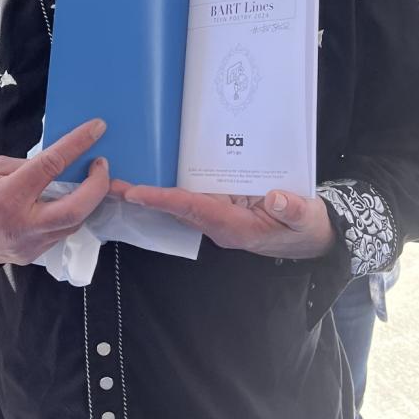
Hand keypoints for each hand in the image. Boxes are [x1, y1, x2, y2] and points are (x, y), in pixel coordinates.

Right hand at [0, 119, 110, 266]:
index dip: (77, 145)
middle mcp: (21, 226)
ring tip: (88, 181)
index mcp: (8, 197)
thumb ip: (28, 166)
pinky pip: (59, 234)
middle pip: (76, 210)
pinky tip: (69, 201)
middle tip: (101, 166)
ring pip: (72, 225)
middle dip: (97, 187)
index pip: (51, 166)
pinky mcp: (30, 257)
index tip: (96, 128)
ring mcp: (27, 247)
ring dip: (86, 202)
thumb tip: (59, 161)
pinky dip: (69, 216)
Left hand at [110, 180, 336, 259]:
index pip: (194, 210)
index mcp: (235, 226)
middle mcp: (219, 223)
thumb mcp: (306, 218)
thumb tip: (275, 198)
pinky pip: (189, 200)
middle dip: (143, 197)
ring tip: (116, 180)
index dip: (165, 200)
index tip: (137, 193)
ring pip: (178, 205)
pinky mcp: (220, 209)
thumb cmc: (307, 227)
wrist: (311, 238)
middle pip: (175, 209)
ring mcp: (218, 217)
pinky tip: (149, 180)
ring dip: (149, 194)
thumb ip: (293, 209)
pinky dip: (167, 191)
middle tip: (108, 184)